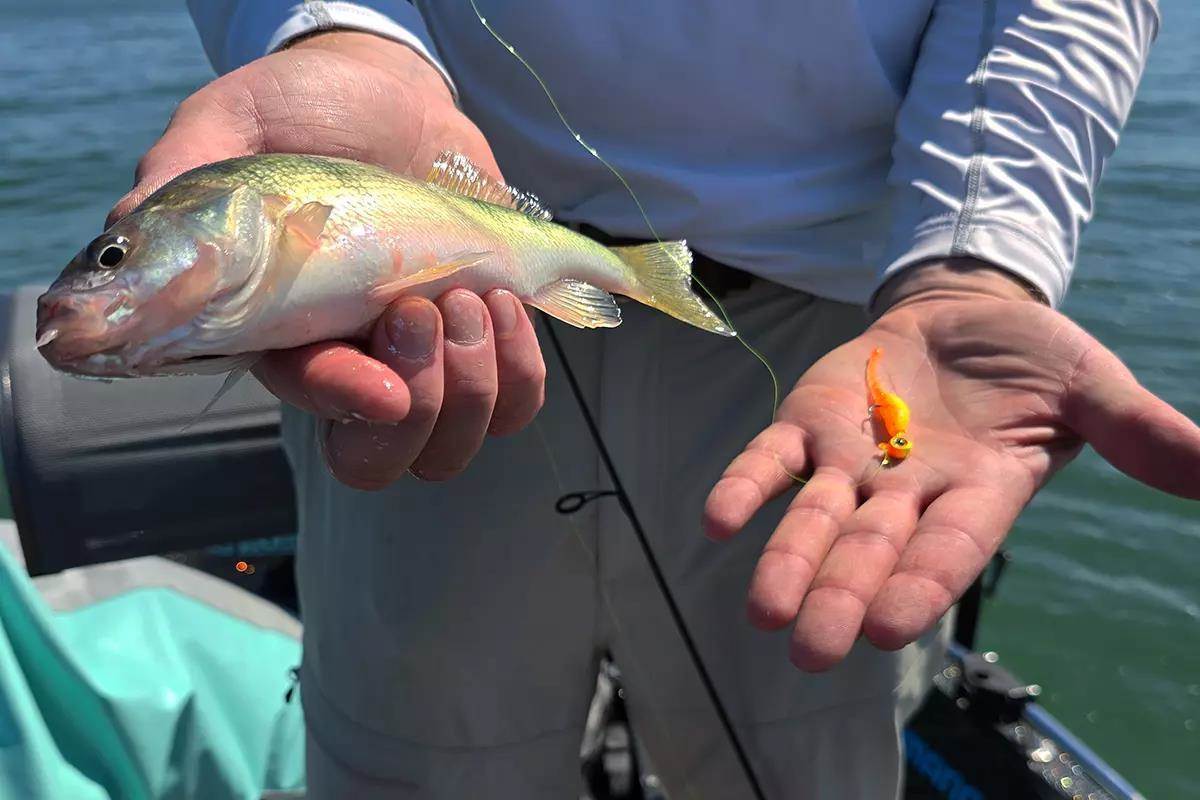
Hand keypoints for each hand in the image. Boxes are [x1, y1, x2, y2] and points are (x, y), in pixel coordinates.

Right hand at [108, 32, 545, 487]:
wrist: (390, 93)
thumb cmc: (303, 108)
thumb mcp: (235, 121)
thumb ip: (184, 172)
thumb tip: (128, 231)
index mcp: (280, 331)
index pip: (309, 399)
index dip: (348, 405)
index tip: (385, 384)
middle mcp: (351, 361)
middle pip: (381, 461)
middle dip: (424, 404)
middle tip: (425, 310)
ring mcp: (421, 361)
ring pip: (454, 444)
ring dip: (476, 378)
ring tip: (468, 293)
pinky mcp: (481, 346)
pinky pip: (515, 407)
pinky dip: (520, 369)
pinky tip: (503, 303)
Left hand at [704, 259, 1199, 671]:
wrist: (965, 314)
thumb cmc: (1031, 360)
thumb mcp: (1089, 387)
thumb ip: (1138, 432)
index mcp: (979, 493)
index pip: (950, 548)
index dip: (920, 584)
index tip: (887, 626)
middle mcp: (910, 492)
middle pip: (872, 550)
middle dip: (842, 594)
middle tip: (811, 650)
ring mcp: (855, 459)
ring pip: (816, 517)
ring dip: (788, 560)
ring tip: (764, 611)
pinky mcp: (812, 422)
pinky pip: (772, 459)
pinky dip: (746, 487)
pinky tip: (715, 521)